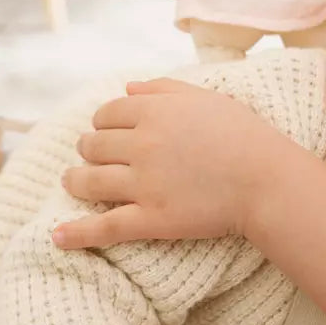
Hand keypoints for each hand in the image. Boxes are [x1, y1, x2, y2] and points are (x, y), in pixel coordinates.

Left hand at [54, 78, 285, 248]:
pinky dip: (76, 234)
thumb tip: (127, 88)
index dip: (103, 122)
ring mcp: (144, 184)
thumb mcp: (208, 98)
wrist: (269, 181)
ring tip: (73, 182)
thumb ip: (165, 88)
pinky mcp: (151, 219)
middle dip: (88, 149)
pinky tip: (56, 237)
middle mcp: (143, 144)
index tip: (107, 131)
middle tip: (93, 155)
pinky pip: (104, 227)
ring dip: (75, 181)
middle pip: (92, 144)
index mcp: (155, 112)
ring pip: (88, 181)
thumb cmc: (246, 135)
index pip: (108, 113)